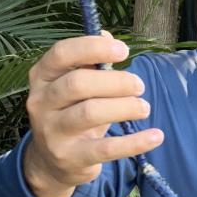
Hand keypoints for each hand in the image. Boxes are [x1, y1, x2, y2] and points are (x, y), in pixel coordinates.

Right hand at [23, 32, 162, 196]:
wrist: (52, 163)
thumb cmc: (70, 114)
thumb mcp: (74, 88)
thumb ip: (89, 63)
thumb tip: (107, 34)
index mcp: (42, 77)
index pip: (61, 53)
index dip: (94, 47)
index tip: (123, 50)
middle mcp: (41, 102)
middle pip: (78, 83)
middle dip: (116, 81)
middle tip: (139, 86)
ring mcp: (52, 132)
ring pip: (90, 113)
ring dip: (124, 107)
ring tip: (144, 108)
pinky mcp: (70, 157)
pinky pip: (106, 149)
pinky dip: (135, 142)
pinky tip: (155, 136)